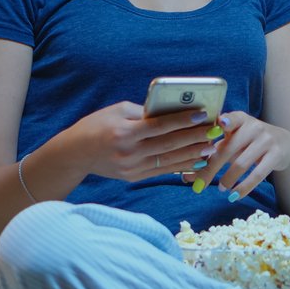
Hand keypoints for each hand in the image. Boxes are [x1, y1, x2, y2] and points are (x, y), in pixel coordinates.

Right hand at [72, 102, 218, 181]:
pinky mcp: (134, 177)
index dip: (182, 121)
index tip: (202, 115)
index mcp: (124, 133)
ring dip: (193, 154)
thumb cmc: (96, 125)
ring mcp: (132, 168)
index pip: (159, 126)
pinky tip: (197, 160)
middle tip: (215, 131)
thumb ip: (143, 112)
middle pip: (169, 145)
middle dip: (194, 138)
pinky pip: (162, 171)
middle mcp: (129, 153)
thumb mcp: (116, 111)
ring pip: (169, 161)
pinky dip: (181, 166)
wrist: (75, 154)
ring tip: (211, 147)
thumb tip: (171, 111)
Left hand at [189, 112, 289, 199]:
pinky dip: (244, 187)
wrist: (286, 143)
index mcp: (240, 119)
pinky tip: (234, 196)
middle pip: (228, 149)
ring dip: (228, 179)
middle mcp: (254, 126)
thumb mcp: (234, 142)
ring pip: (242, 163)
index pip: (231, 119)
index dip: (224, 122)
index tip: (218, 125)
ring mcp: (267, 140)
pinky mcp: (277, 155)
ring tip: (220, 189)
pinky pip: (258, 174)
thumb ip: (212, 154)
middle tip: (199, 186)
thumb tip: (186, 177)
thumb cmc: (250, 142)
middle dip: (211, 169)